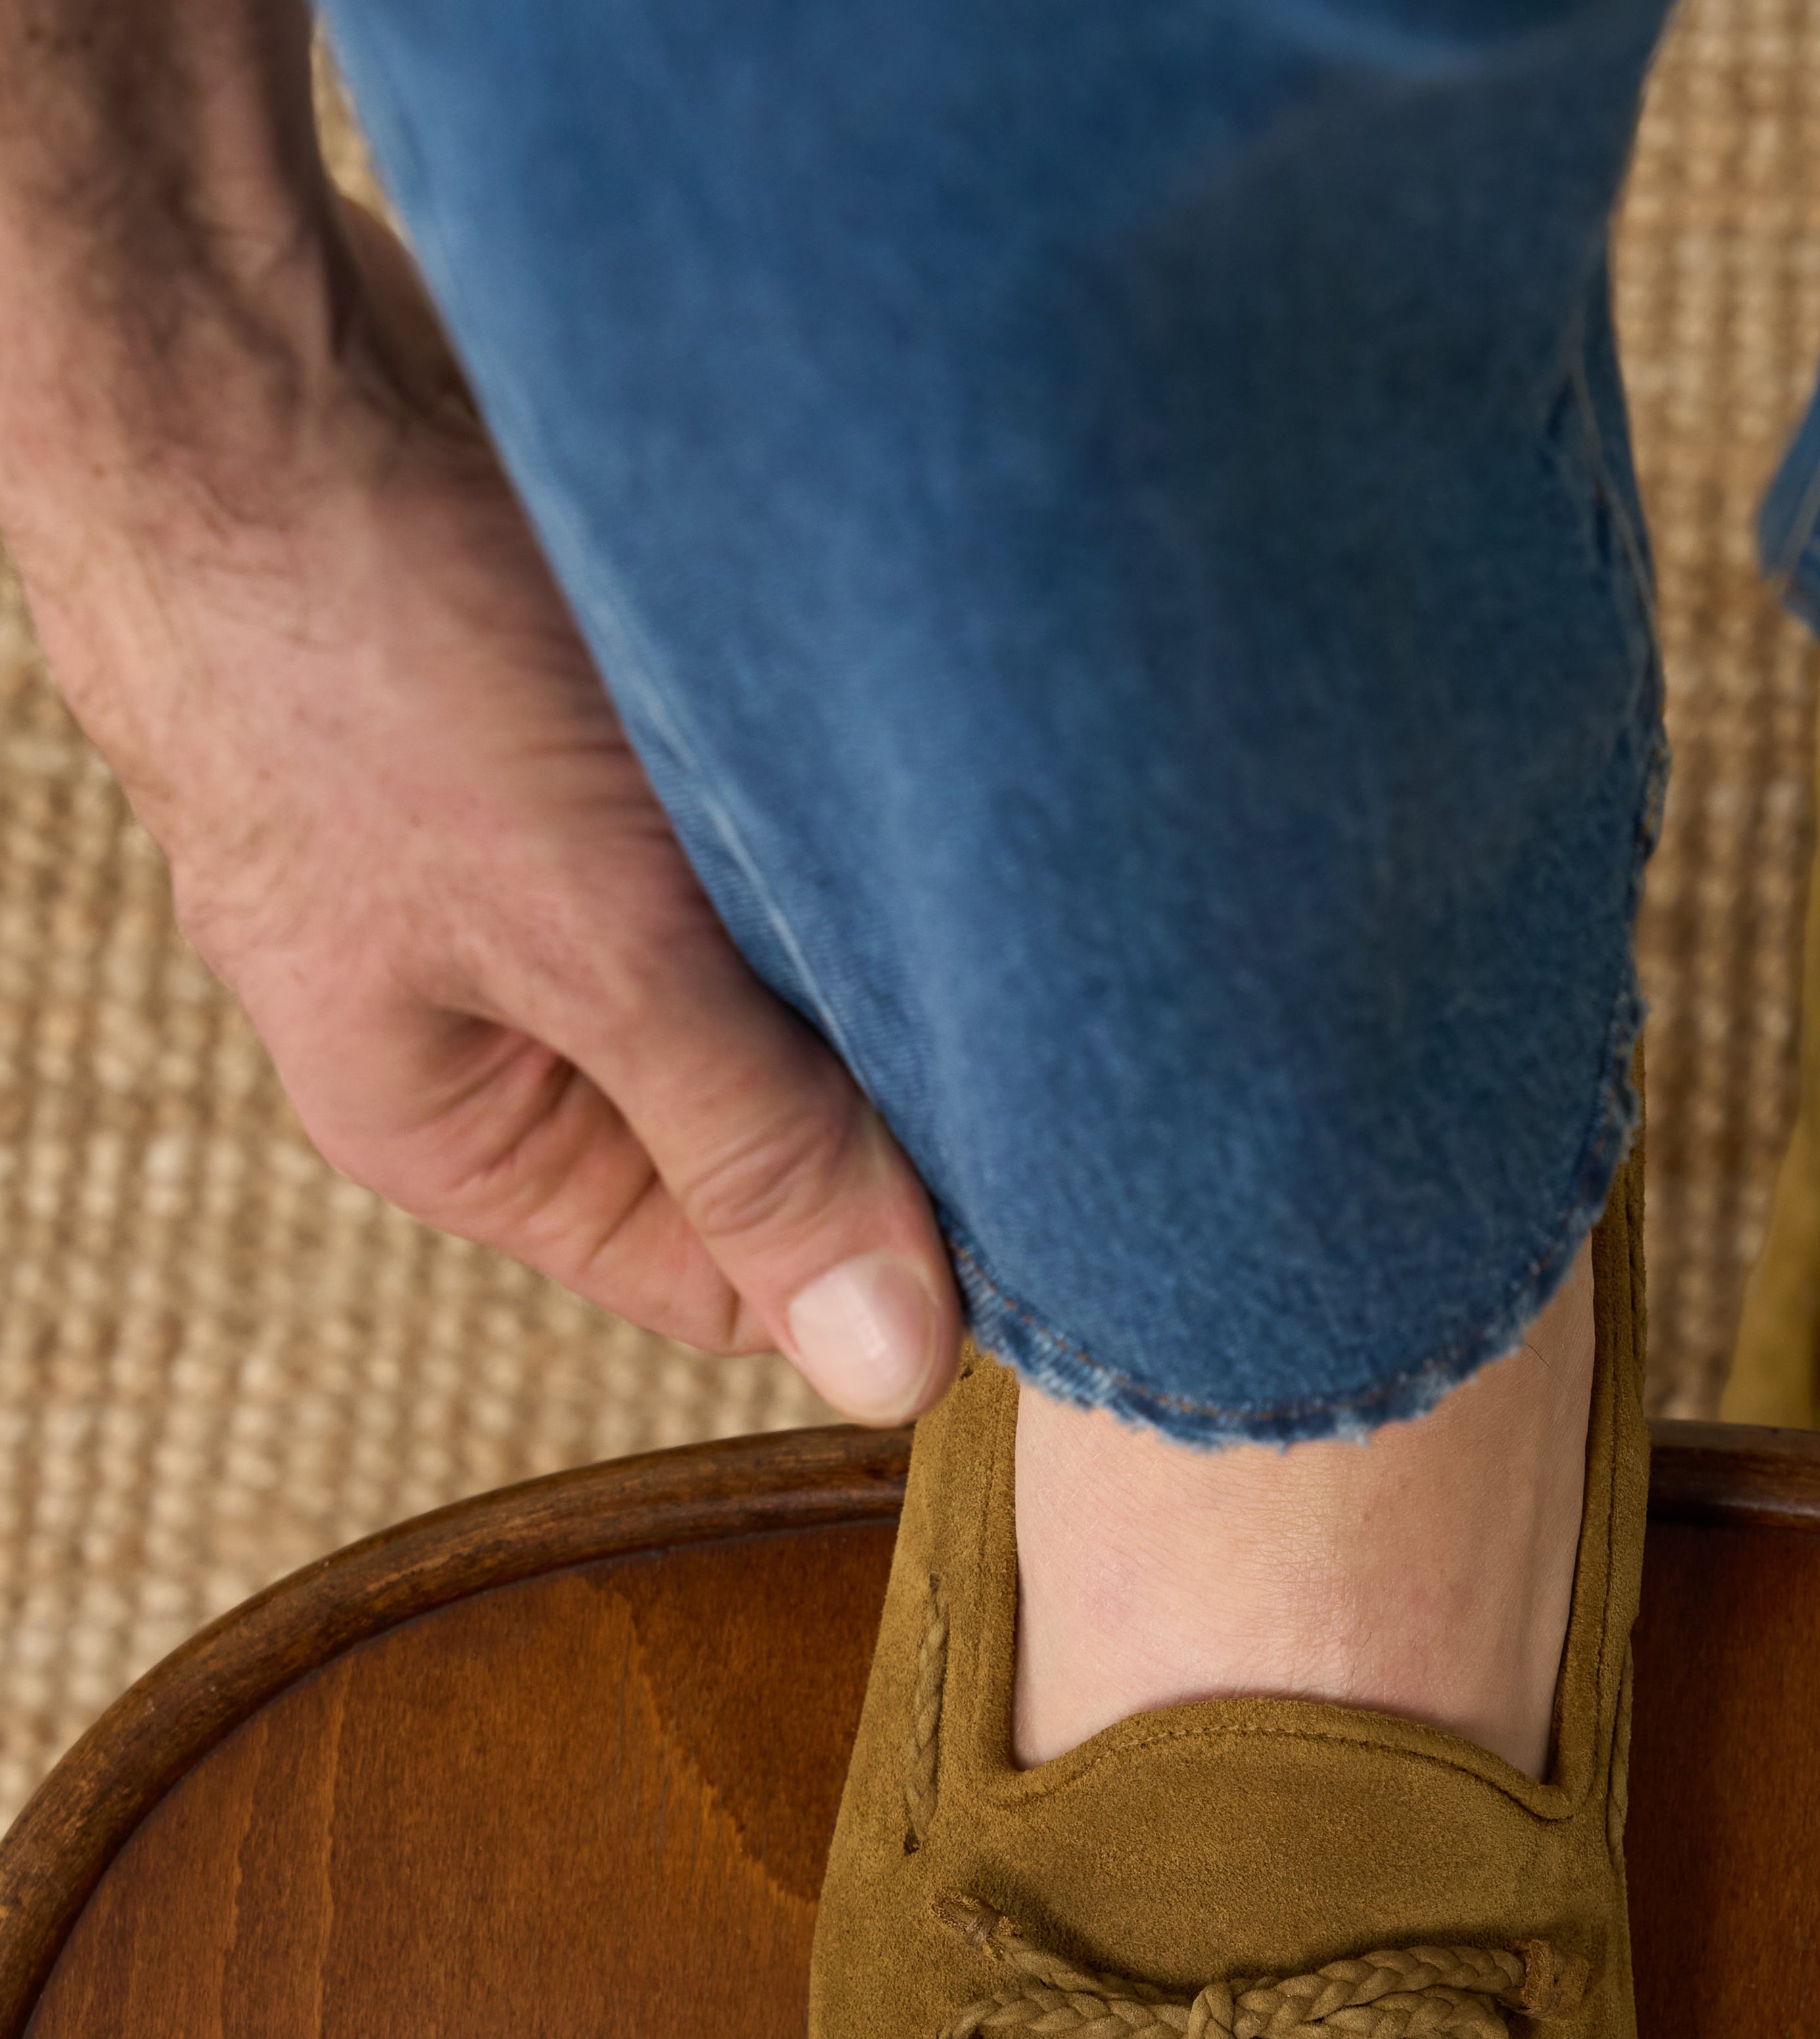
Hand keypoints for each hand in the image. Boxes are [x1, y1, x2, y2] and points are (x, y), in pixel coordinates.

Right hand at [6, 202, 958, 1420]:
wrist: (249, 351)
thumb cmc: (350, 660)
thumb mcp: (584, 947)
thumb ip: (750, 1147)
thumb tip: (891, 1369)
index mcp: (473, 1129)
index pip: (726, 1280)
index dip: (875, 1254)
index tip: (1028, 1198)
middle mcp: (515, 1025)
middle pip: (764, 1128)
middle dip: (883, 1091)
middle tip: (1033, 1032)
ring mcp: (558, 877)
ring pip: (779, 975)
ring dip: (870, 940)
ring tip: (969, 892)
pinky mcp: (610, 748)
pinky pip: (766, 837)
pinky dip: (834, 820)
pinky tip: (915, 783)